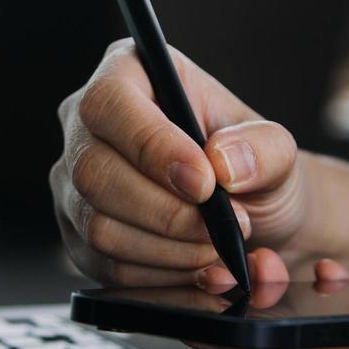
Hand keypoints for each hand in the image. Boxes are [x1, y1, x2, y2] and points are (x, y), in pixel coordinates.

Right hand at [52, 39, 309, 286]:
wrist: (247, 215)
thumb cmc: (250, 167)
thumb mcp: (276, 149)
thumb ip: (263, 149)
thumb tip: (224, 162)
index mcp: (128, 73)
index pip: (111, 102)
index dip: (152, 147)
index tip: (204, 184)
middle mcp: (85, 126)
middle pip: (94, 172)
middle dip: (167, 213)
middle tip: (225, 227)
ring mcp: (72, 184)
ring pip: (98, 227)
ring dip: (169, 250)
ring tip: (218, 248)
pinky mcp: (76, 235)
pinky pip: (104, 266)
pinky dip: (160, 276)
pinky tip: (197, 267)